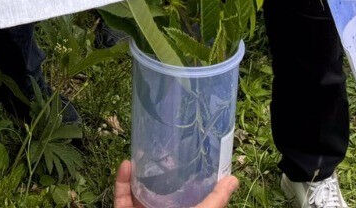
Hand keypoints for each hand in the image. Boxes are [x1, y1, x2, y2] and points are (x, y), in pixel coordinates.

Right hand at [114, 161, 236, 207]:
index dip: (185, 182)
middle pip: (158, 196)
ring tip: (142, 154)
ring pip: (136, 195)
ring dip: (137, 175)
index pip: (185, 200)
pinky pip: (121, 201)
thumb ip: (216, 202)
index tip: (185, 157)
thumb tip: (234, 180)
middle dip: (157, 176)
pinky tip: (126, 165)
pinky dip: (122, 184)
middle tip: (160, 153)